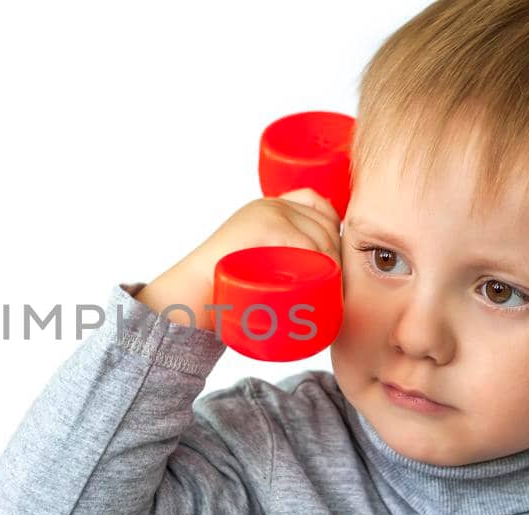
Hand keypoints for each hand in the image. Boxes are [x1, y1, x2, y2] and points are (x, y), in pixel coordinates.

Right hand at [136, 188, 341, 330]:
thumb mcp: (252, 265)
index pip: (320, 206)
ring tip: (334, 294)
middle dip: (338, 256)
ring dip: (334, 266)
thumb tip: (308, 289)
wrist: (190, 295)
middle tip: (338, 290)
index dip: (335, 231)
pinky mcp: (263, 227)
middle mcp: (270, 205)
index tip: (335, 263)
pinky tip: (325, 282)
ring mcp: (267, 214)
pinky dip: (320, 264)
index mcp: (269, 209)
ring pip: (321, 237)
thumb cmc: (221, 291)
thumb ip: (272, 263)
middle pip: (325, 224)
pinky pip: (306, 244)